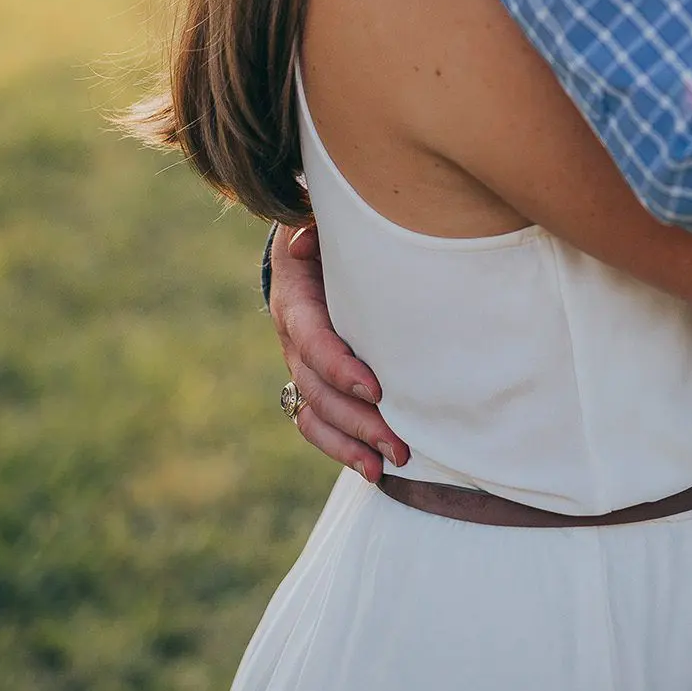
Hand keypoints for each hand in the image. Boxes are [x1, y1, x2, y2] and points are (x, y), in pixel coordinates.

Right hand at [269, 222, 409, 481]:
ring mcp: (298, 364)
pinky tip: (372, 469)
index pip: (312, 340)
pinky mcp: (310, 380)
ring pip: (315, 414)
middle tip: (400, 444)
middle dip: (358, 420)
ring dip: (350, 445)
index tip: (376, 388)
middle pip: (318, 390)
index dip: (339, 367)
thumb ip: (317, 228)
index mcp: (294, 299)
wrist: (307, 244)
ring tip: (387, 467)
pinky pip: (315, 423)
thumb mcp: (323, 221)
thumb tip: (302, 242)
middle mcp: (292, 338)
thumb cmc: (329, 232)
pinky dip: (340, 448)